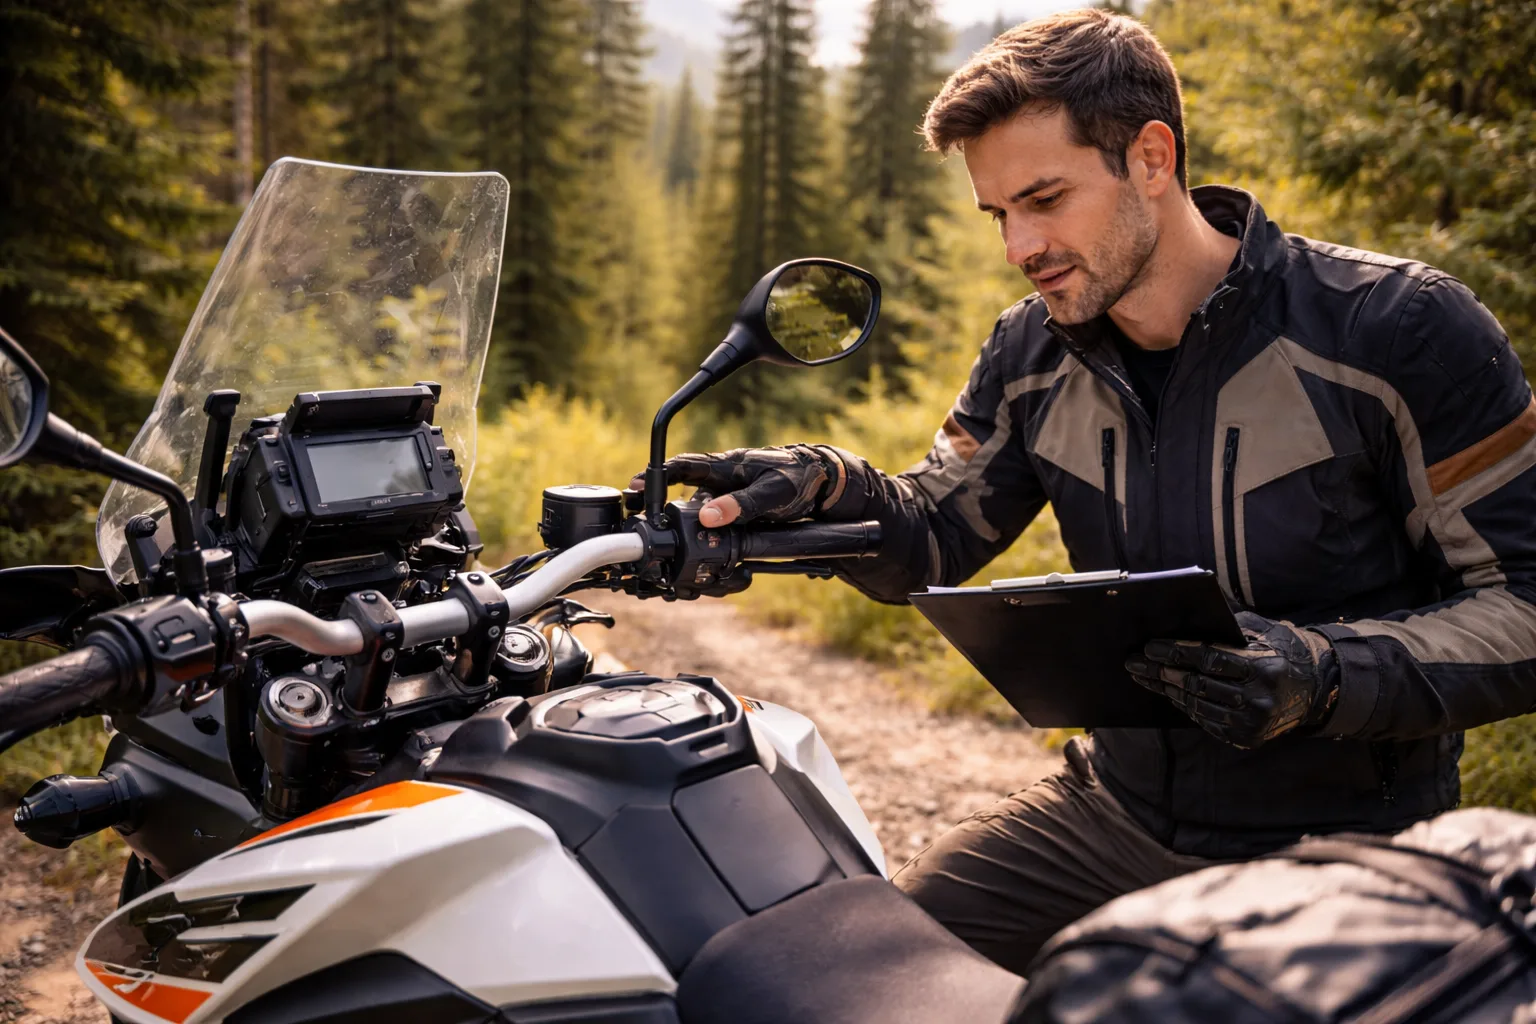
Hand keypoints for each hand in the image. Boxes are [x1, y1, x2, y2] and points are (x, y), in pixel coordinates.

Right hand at [629, 445, 844, 527]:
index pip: (683, 466)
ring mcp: (726, 495)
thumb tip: (708, 516)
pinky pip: (713, 521)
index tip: (634, 487)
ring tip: (683, 546)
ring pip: (698, 511)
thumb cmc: (797, 481)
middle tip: (644, 522)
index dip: (657, 475)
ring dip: (689, 527)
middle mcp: (722, 479)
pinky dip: (707, 535)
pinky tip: (709, 552)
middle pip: (683, 492)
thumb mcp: (772, 494)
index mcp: (727, 467)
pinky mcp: (734, 510)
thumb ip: (741, 504)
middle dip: (662, 506)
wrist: (822, 485)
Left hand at [1124, 612, 1337, 748]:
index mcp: (1262, 667)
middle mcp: (1258, 698)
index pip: (1208, 658)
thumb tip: (1187, 612)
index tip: (1148, 647)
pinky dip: (1186, 707)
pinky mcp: (1247, 738)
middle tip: (1134, 663)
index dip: (1175, 652)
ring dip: (1168, 691)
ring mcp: (1253, 722)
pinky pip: (1207, 722)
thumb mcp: (1263, 630)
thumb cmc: (1283, 650)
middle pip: (1197, 685)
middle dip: (1161, 672)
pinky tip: (1170, 694)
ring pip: (1197, 706)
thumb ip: (1229, 624)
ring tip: (1145, 677)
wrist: (1318, 688)